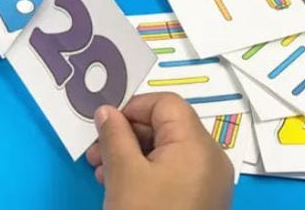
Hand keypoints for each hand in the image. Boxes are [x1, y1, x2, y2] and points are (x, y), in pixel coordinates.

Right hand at [86, 93, 233, 209]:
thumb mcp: (123, 174)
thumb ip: (114, 135)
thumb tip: (106, 110)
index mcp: (197, 144)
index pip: (167, 103)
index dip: (133, 107)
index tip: (105, 125)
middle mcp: (210, 158)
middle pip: (166, 126)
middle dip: (127, 134)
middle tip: (95, 153)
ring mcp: (208, 182)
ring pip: (167, 150)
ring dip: (131, 154)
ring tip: (101, 172)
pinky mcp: (201, 200)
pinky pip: (174, 172)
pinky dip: (146, 171)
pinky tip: (119, 186)